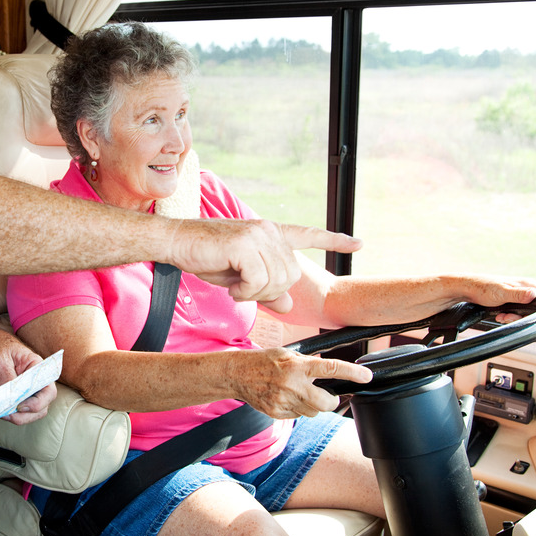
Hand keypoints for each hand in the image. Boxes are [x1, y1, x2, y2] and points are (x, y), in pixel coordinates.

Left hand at [0, 326, 57, 424]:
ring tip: (2, 413)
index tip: (20, 405)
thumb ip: (8, 379)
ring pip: (33, 413)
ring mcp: (28, 391)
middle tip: (8, 414)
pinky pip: (21, 412)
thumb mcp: (0, 361)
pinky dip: (11, 415)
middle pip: (43, 405)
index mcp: (37, 367)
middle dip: (27, 414)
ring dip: (19, 417)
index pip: (48, 389)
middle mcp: (37, 381)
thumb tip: (13, 398)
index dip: (38, 402)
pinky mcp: (18, 397)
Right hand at [171, 220, 361, 306]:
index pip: (308, 234)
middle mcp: (268, 230)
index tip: (358, 244)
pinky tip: (232, 287)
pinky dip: (245, 291)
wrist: (177, 242)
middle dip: (269, 291)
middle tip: (243, 290)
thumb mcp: (240, 277)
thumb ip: (266, 288)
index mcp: (270, 233)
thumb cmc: (205, 257)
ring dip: (255, 292)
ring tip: (235, 286)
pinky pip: (259, 280)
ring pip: (277, 279)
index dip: (334, 241)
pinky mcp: (244, 245)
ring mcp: (258, 235)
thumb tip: (288, 304)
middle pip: (291, 274)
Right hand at [230, 348, 371, 418]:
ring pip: (312, 412)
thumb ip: (307, 362)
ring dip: (312, 405)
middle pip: (326, 403)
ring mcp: (284, 401)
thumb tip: (329, 370)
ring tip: (299, 392)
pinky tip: (287, 398)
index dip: (353, 373)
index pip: (331, 369)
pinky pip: (297, 416)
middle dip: (331, 401)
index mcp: (297, 366)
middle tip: (329, 395)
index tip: (366, 376)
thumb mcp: (287, 354)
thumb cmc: (263, 361)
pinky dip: (297, 409)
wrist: (237, 374)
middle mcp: (292, 385)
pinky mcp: (277, 413)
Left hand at [454, 275, 535, 322]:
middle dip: (521, 317)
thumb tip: (534, 293)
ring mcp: (520, 294)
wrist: (467, 289)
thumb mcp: (502, 293)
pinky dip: (508, 316)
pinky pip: (517, 312)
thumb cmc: (483, 288)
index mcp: (529, 284)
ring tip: (501, 316)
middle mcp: (527, 288)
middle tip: (507, 317)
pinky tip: (499, 315)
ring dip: (513, 317)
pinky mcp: (512, 300)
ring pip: (525, 312)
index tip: (522, 317)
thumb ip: (518, 295)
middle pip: (535, 309)